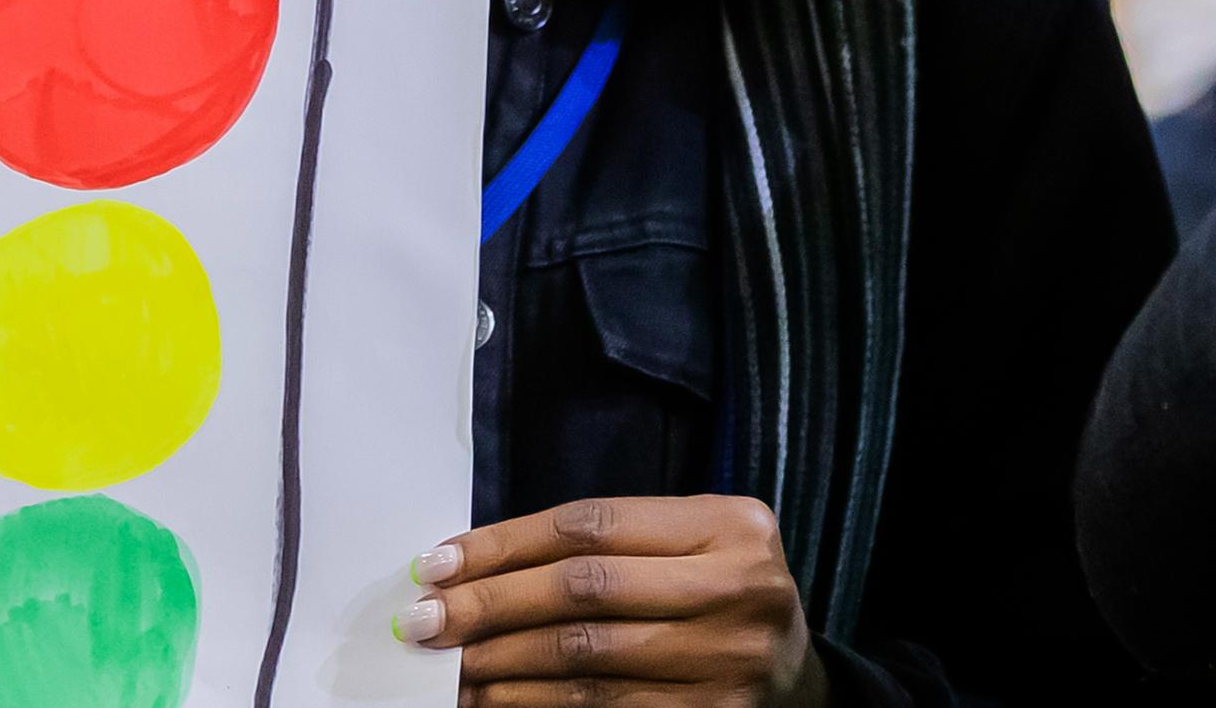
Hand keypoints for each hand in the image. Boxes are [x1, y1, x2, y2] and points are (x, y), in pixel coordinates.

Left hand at [400, 495, 824, 706]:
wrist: (792, 677)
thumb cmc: (718, 597)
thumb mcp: (691, 546)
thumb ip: (609, 546)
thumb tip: (473, 567)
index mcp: (733, 526)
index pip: (593, 525)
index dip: (506, 544)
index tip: (438, 564)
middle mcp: (739, 589)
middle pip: (584, 589)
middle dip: (490, 604)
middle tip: (424, 619)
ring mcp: (728, 661)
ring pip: (584, 658)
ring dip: (501, 663)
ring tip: (450, 664)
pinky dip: (534, 706)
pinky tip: (495, 700)